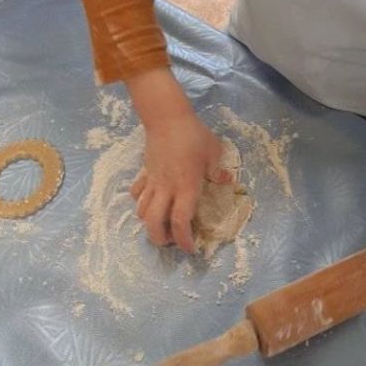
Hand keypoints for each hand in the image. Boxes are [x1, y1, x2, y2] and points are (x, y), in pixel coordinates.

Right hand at [129, 111, 232, 253]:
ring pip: (141, 211)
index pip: (180, 221)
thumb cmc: (193, 134)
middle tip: (171, 242)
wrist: (166, 118)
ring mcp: (152, 181)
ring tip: (160, 226)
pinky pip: (137, 192)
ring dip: (148, 223)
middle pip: (154, 223)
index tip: (190, 248)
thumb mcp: (214, 151)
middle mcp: (166, 189)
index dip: (184, 239)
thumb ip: (219, 170)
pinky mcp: (144, 172)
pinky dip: (140, 201)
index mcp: (185, 187)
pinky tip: (149, 201)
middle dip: (160, 238)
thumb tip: (228, 181)